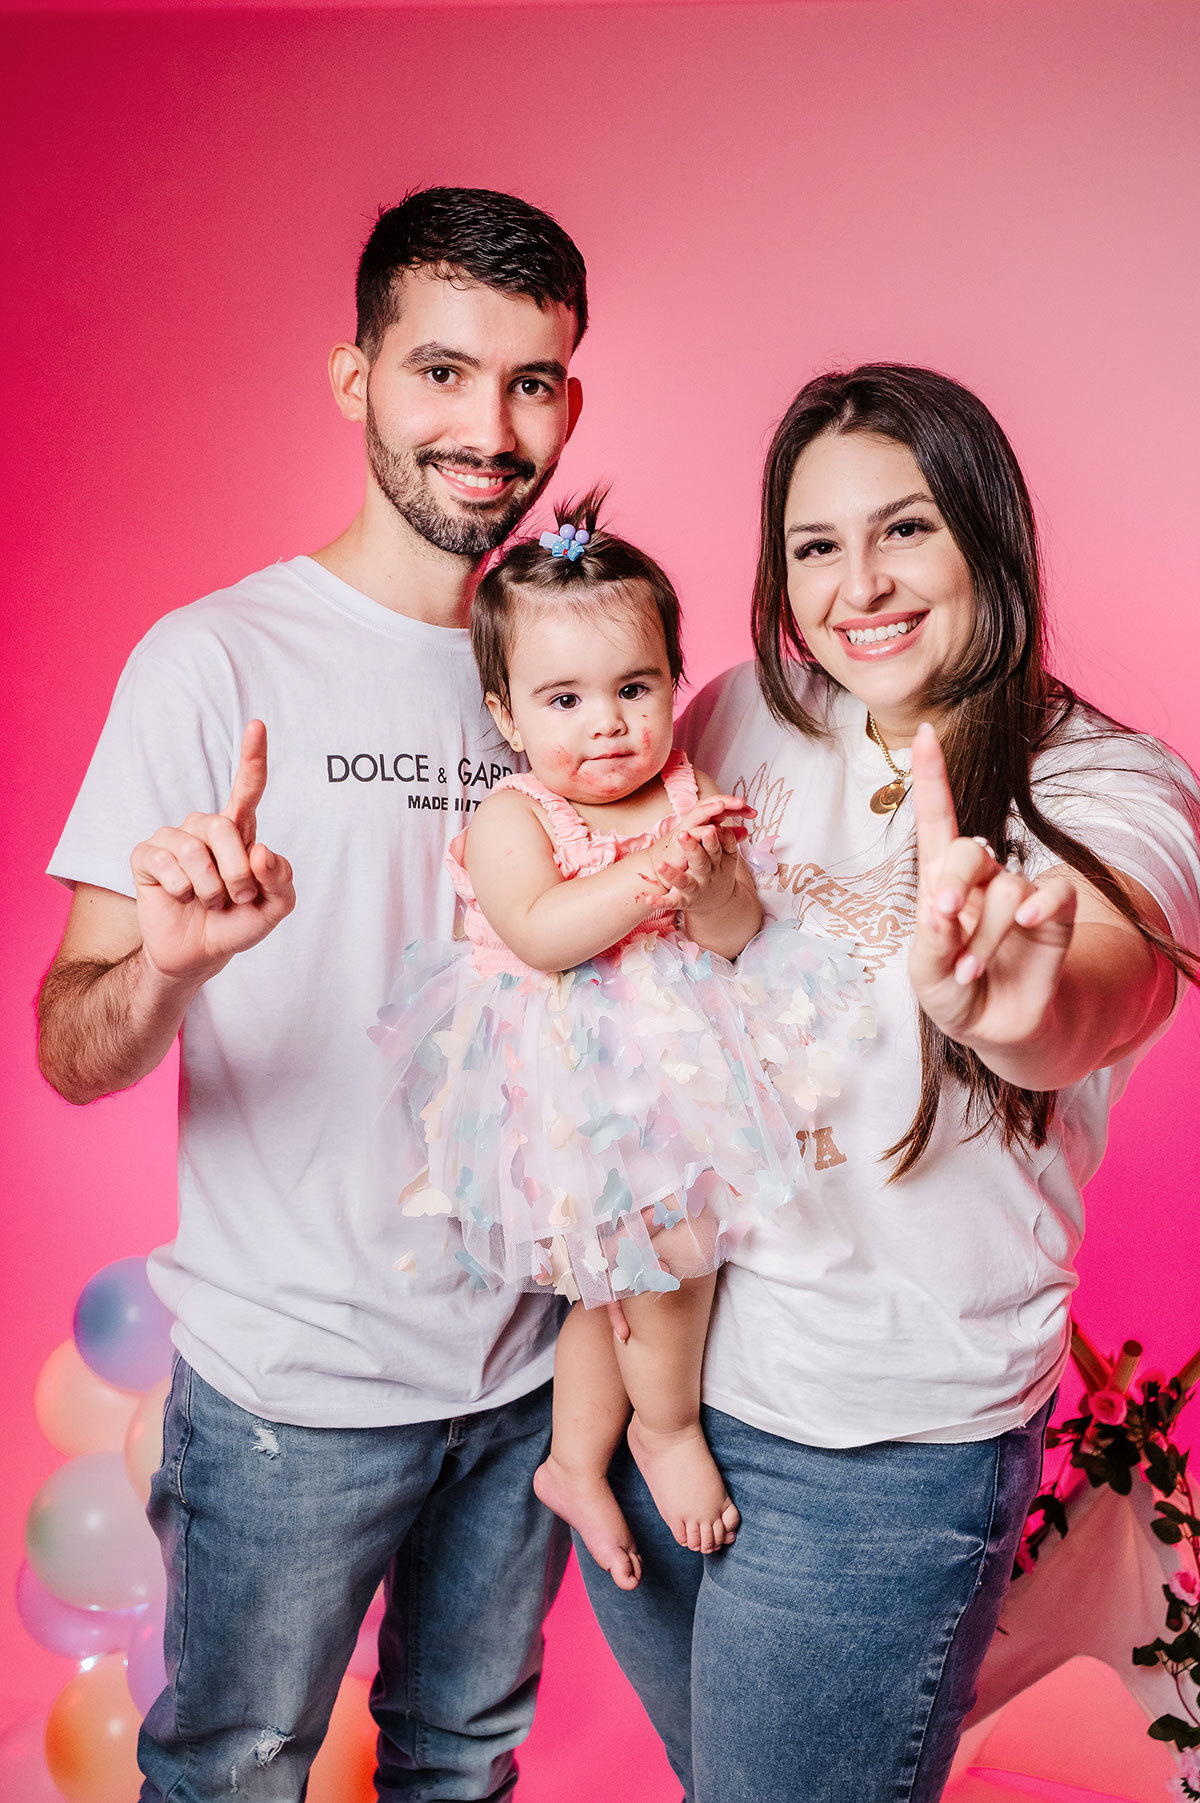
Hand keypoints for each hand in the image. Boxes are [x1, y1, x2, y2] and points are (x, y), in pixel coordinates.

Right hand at [129, 721, 295, 982]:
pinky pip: (166, 864)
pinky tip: (181, 897)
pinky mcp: (146, 856)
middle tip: (238, 897)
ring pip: (195, 850)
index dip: (252, 758)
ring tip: (209, 901)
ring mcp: (173, 839)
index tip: (257, 724)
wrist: (199, 954)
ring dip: (209, 888)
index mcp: (239, 832)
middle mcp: (206, 827)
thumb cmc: (238, 923)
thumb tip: (260, 849)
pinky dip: (181, 891)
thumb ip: (282, 880)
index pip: (248, 790)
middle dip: (237, 873)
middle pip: (224, 827)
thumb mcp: (275, 908)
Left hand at [634, 796, 753, 912]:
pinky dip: (660, 901)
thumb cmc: (719, 871)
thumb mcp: (728, 858)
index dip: (711, 839)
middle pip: (699, 862)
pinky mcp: (682, 902)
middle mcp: (705, 876)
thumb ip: (726, 841)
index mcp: (716, 863)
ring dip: (672, 874)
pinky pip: (671, 902)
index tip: (708, 828)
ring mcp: (693, 889)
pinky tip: (648, 899)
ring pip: (683, 882)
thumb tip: (719, 825)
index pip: (714, 848)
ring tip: (661, 865)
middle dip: (692, 849)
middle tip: (683, 834)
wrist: (718, 902)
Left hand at [908, 723, 1075, 1049]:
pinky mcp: (1055, 913)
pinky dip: (1041, 905)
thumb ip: (932, 943)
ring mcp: (1018, 893)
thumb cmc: (954, 991)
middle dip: (954, 881)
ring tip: (970, 971)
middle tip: (945, 918)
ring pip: (1007, 888)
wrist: (997, 1027)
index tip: (924, 733)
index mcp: (940, 882)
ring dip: (986, 934)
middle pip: (970, 849)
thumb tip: (942, 912)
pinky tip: (1029, 923)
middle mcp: (980, 879)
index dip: (931, 777)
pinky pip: (1055, 891)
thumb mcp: (927, 975)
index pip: (936, 820)